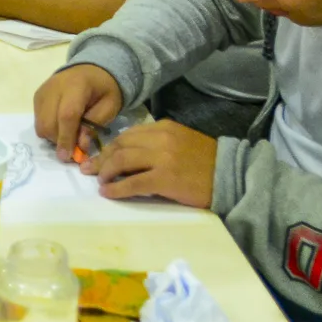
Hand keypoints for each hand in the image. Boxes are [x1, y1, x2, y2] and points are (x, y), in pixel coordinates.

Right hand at [33, 63, 123, 161]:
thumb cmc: (103, 89)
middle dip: (59, 141)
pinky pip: (38, 120)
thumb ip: (94, 125)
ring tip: (68, 135)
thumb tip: (80, 146)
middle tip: (73, 148)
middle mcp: (54, 87)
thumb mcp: (110, 106)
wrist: (91, 69)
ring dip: (53, 137)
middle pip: (48, 122)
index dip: (66, 138)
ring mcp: (43, 91)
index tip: (68, 157)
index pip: (67, 115)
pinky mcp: (37, 97)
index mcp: (77, 85)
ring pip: (40, 124)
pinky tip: (61, 125)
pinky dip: (49, 129)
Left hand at [90, 120, 216, 206]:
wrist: (230, 175)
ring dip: (106, 172)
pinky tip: (108, 193)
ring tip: (101, 182)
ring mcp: (163, 158)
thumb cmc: (206, 162)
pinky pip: (133, 182)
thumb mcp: (181, 142)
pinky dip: (116, 188)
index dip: (109, 147)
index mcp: (164, 127)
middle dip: (102, 158)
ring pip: (122, 160)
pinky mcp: (165, 179)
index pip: (128, 134)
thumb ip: (157, 142)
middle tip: (90, 170)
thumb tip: (128, 154)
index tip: (98, 157)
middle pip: (121, 145)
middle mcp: (161, 138)